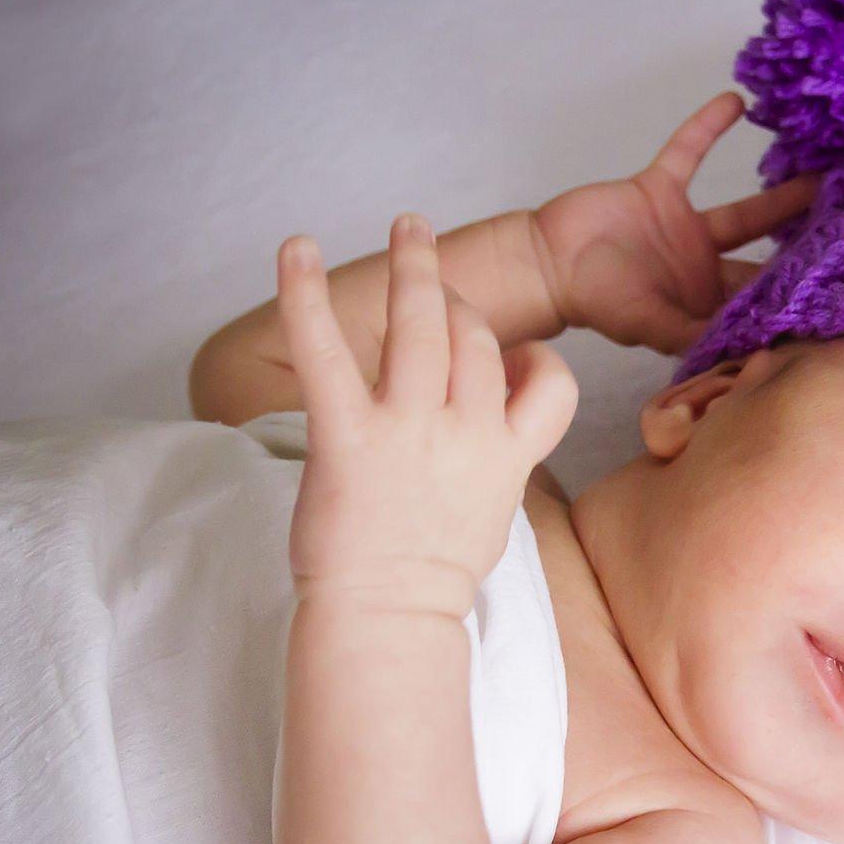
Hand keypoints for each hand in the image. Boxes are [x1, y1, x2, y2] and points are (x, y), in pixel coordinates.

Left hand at [276, 212, 578, 619]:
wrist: (389, 619)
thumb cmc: (431, 576)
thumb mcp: (494, 514)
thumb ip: (500, 459)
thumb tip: (496, 425)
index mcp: (508, 454)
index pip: (548, 379)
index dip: (533, 357)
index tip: (511, 356)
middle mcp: (467, 432)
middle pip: (478, 337)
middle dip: (458, 298)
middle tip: (436, 274)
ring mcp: (410, 430)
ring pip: (424, 324)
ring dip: (416, 264)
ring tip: (409, 224)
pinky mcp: (348, 437)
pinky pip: (327, 351)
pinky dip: (306, 293)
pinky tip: (295, 248)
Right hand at [532, 91, 821, 354]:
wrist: (547, 263)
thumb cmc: (598, 301)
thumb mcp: (650, 324)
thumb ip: (693, 333)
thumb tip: (743, 349)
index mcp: (708, 302)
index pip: (764, 298)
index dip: (800, 293)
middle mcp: (706, 266)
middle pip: (768, 255)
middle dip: (808, 246)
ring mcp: (686, 227)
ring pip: (747, 209)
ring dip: (783, 194)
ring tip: (825, 175)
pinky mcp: (659, 190)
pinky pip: (688, 151)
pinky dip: (709, 127)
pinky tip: (738, 103)